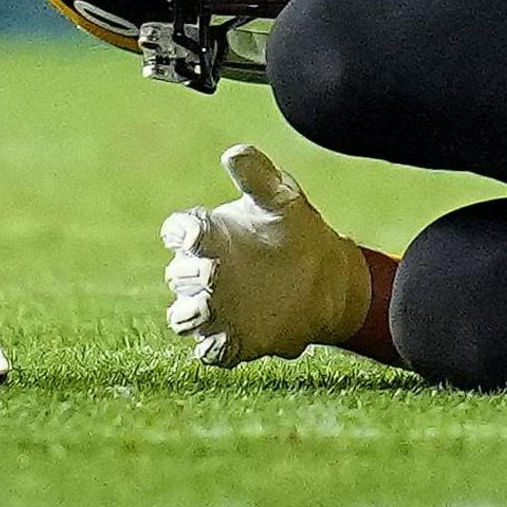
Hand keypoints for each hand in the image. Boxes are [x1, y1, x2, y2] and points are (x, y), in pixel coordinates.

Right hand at [161, 145, 371, 366]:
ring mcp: (215, 310)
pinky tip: (229, 340)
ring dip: (190, 315)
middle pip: (177, 275)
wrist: (329, 279)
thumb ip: (258, 176)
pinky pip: (211, 352)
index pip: (179, 231)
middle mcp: (204, 274)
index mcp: (210, 236)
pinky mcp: (232, 340)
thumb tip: (233, 153)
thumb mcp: (283, 199)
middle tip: (213, 272)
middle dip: (189, 274)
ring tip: (209, 308)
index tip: (196, 233)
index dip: (181, 232)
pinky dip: (214, 349)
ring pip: (183, 317)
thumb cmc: (297, 231)